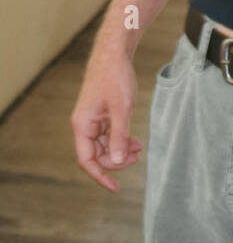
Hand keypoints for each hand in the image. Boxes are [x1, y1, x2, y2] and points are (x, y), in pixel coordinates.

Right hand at [71, 45, 142, 191]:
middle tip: (138, 156)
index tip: (115, 188)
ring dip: (121, 150)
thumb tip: (118, 160)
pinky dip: (122, 139)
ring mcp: (93, 120)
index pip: (87, 160)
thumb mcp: (121, 109)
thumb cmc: (115, 78)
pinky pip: (109, 135)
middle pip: (98, 155)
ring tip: (139, 148)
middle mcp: (84, 125)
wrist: (114, 54)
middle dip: (117, 160)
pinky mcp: (101, 114)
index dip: (100, 176)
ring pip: (105, 145)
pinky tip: (135, 141)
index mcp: (82, 126)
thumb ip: (119, 136)